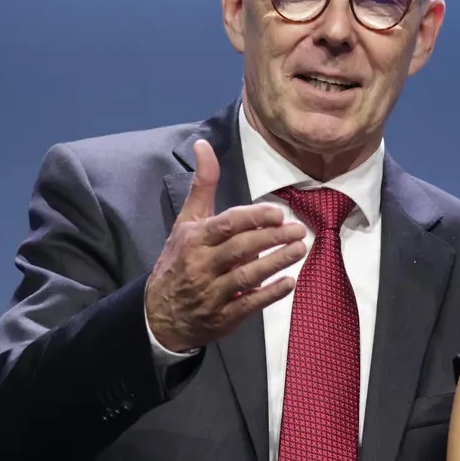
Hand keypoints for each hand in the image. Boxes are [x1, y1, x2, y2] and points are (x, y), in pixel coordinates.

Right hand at [145, 139, 307, 351]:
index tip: (278, 213)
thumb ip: (202, 185)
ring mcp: (211, 292)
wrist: (159, 314)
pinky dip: (270, 293)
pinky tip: (289, 282)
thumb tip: (203, 144)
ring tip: (300, 249)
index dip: (254, 218)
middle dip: (272, 238)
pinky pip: (249, 304)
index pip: (227, 225)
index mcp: (194, 239)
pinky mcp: (222, 316)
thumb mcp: (186, 222)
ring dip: (276, 262)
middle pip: (241, 248)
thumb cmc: (179, 260)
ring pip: (247, 275)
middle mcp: (201, 265)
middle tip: (299, 230)